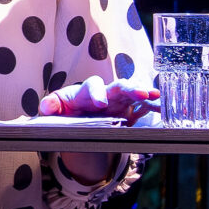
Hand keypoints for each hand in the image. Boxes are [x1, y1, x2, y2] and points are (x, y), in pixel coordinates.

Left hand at [39, 78, 158, 185]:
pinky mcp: (128, 111)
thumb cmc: (64, 112)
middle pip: (119, 85)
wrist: (76, 122)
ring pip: (133, 93)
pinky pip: (143, 107)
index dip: (97, 93)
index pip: (92, 86)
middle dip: (130, 88)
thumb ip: (50, 106)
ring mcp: (119, 101)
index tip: (101, 103)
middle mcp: (105, 93)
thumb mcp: (55, 110)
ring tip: (156, 96)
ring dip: (145, 93)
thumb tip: (46, 105)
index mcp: (85, 92)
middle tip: (142, 94)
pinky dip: (152, 107)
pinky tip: (161, 108)